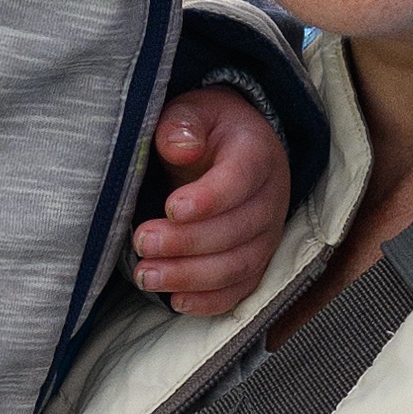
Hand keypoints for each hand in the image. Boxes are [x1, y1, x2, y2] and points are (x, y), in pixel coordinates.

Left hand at [130, 85, 291, 309]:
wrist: (233, 149)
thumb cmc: (207, 131)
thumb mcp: (192, 111)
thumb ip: (183, 123)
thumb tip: (180, 146)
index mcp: (257, 155)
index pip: (241, 180)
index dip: (208, 199)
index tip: (171, 207)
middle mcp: (270, 199)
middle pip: (236, 230)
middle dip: (186, 242)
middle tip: (142, 240)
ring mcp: (266, 236)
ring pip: (237, 266)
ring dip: (190, 277)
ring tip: (146, 274)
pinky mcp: (255, 262)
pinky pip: (240, 291)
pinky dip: (209, 302)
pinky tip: (175, 301)